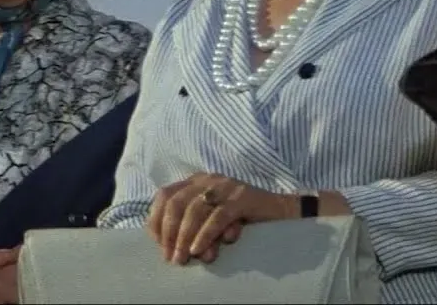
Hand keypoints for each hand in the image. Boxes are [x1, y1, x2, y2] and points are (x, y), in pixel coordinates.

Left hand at [148, 173, 292, 265]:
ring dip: (185, 237)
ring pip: (195, 210)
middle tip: (172, 258)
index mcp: (196, 181)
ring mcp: (226, 186)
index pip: (165, 195)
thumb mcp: (210, 221)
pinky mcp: (242, 197)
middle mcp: (208, 179)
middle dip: (169, 233)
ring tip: (184, 258)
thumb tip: (171, 250)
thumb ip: (192, 229)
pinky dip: (205, 235)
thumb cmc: (241, 220)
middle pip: (177, 203)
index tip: (158, 245)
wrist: (280, 213)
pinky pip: (218, 217)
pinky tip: (200, 249)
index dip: (156, 220)